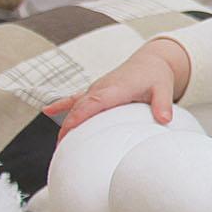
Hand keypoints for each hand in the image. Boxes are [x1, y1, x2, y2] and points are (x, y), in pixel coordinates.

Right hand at [41, 37, 192, 142]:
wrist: (152, 61)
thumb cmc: (157, 75)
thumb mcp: (164, 88)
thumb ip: (163, 104)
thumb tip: (164, 120)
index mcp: (115, 88)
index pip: (93, 104)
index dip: (78, 118)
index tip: (68, 134)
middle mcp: (101, 87)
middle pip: (79, 109)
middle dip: (68, 128)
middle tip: (62, 151)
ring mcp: (97, 88)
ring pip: (76, 106)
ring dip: (66, 124)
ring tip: (59, 144)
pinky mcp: (96, 90)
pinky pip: (76, 97)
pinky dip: (62, 104)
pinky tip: (47, 111)